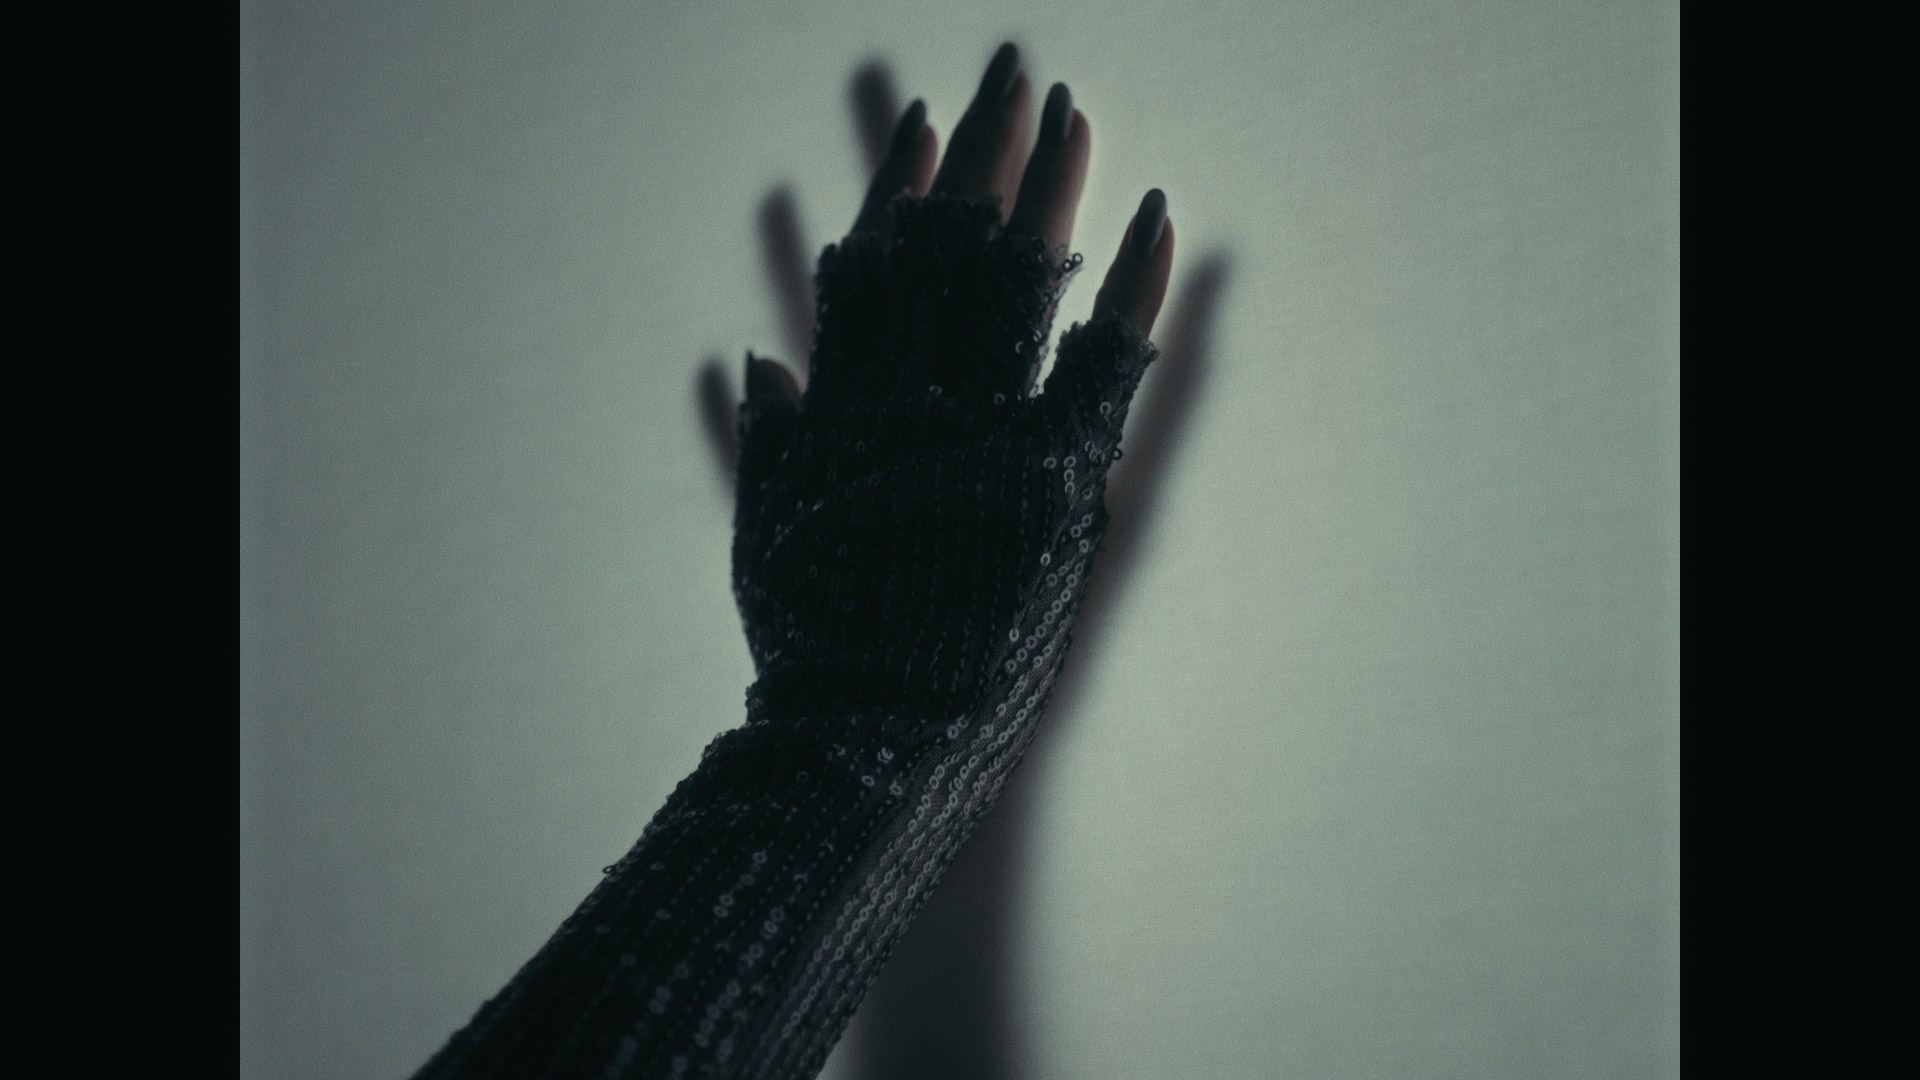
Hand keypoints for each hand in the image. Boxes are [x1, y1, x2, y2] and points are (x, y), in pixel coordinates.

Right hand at [729, 43, 1173, 729]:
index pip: (871, 263)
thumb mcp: (764, 545)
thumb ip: (760, 447)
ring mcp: (988, 433)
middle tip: (1015, 70)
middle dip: (985, 151)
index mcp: (843, 407)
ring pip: (1021, 280)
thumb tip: (752, 361)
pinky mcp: (1058, 480)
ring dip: (1053, 188)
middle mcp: (913, 397)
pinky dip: (1134, 288)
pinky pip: (1106, 364)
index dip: (900, 185)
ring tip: (1077, 114)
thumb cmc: (813, 656)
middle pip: (951, 245)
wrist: (872, 741)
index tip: (924, 120)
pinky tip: (1160, 217)